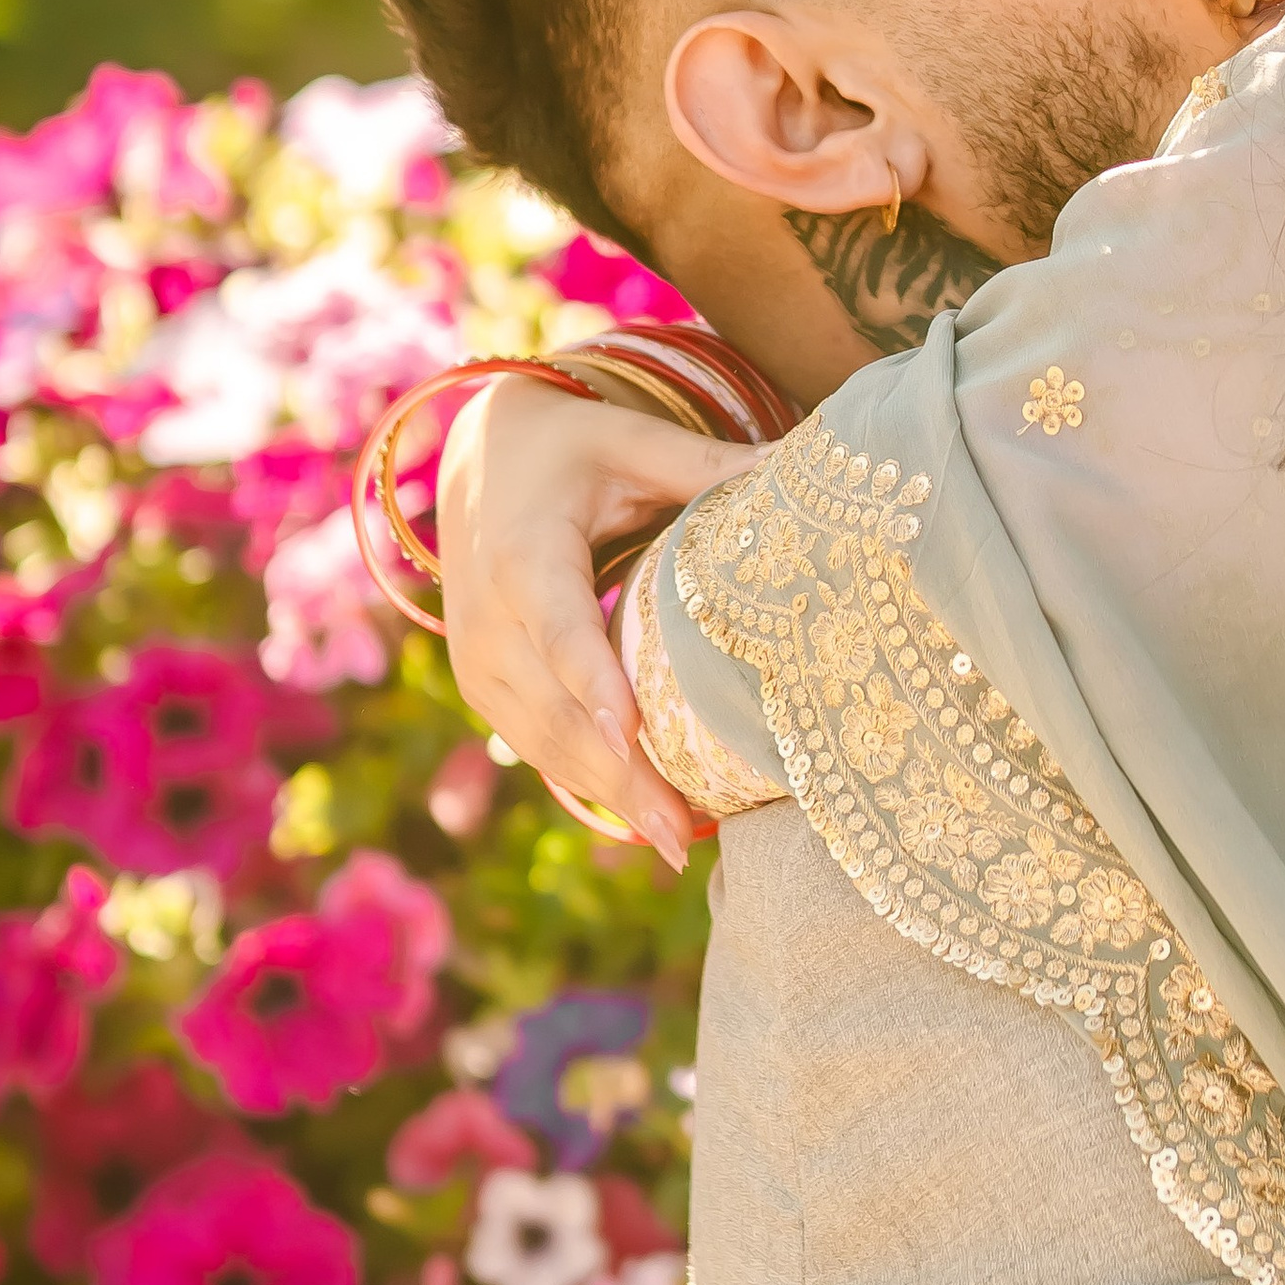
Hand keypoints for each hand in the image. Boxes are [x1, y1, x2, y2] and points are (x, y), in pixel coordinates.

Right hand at [436, 378, 761, 871]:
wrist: (479, 461)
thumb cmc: (571, 449)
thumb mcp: (633, 443)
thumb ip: (708, 464)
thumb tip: (806, 465)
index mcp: (524, 552)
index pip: (557, 626)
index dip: (589, 682)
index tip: (627, 734)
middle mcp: (486, 617)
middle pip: (552, 708)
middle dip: (615, 774)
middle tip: (677, 832)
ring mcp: (478, 661)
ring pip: (541, 741)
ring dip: (606, 794)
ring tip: (673, 842)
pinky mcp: (484, 687)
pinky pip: (534, 745)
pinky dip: (586, 782)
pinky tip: (643, 819)